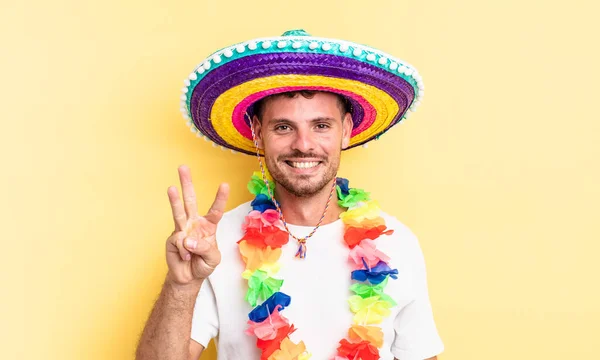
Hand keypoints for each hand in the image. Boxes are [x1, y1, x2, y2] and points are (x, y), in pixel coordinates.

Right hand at [165, 165, 229, 285]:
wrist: (188, 278)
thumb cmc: (204, 264)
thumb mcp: (213, 258)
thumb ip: (205, 247)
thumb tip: (187, 239)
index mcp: (209, 226)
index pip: (216, 210)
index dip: (220, 198)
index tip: (224, 184)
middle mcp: (194, 223)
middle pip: (191, 201)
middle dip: (187, 184)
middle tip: (183, 167)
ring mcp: (182, 229)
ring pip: (178, 211)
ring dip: (174, 199)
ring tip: (171, 187)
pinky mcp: (172, 239)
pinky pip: (180, 242)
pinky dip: (184, 251)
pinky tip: (185, 256)